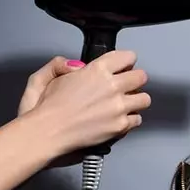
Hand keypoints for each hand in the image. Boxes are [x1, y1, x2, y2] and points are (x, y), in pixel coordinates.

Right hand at [19, 51, 150, 159]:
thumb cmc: (45, 109)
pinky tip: (118, 119)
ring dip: (136, 100)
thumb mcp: (46, 76)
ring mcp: (118, 107)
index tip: (122, 67)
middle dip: (134, 80)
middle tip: (125, 86)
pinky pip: (137, 119)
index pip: (128, 57)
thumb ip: (60, 65)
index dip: (125, 62)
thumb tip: (76, 66)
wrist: (46, 133)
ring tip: (124, 104)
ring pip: (144, 98)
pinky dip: (130, 120)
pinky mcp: (120, 125)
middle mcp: (112, 86)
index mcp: (97, 70)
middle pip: (141, 76)